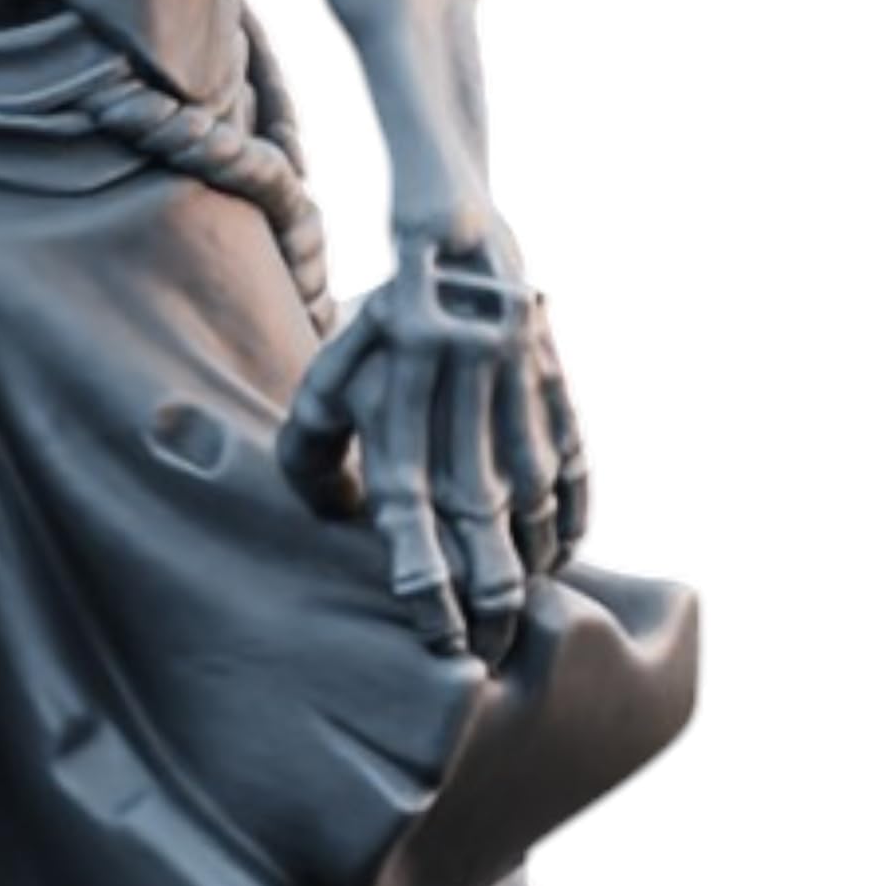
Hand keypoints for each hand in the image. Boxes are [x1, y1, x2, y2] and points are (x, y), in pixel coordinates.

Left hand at [277, 225, 588, 655]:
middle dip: (487, 592)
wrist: (447, 231)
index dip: (423, 575)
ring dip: (531, 560)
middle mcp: (454, 394)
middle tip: (489, 655)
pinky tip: (562, 552)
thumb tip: (340, 518)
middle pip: (477, 513)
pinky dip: (573, 510)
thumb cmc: (373, 329)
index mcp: (392, 400)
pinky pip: (572, 453)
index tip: (439, 635)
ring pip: (532, 492)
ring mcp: (511, 381)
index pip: (407, 508)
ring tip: (521, 614)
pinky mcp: (550, 373)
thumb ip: (313, 453)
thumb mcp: (327, 381)